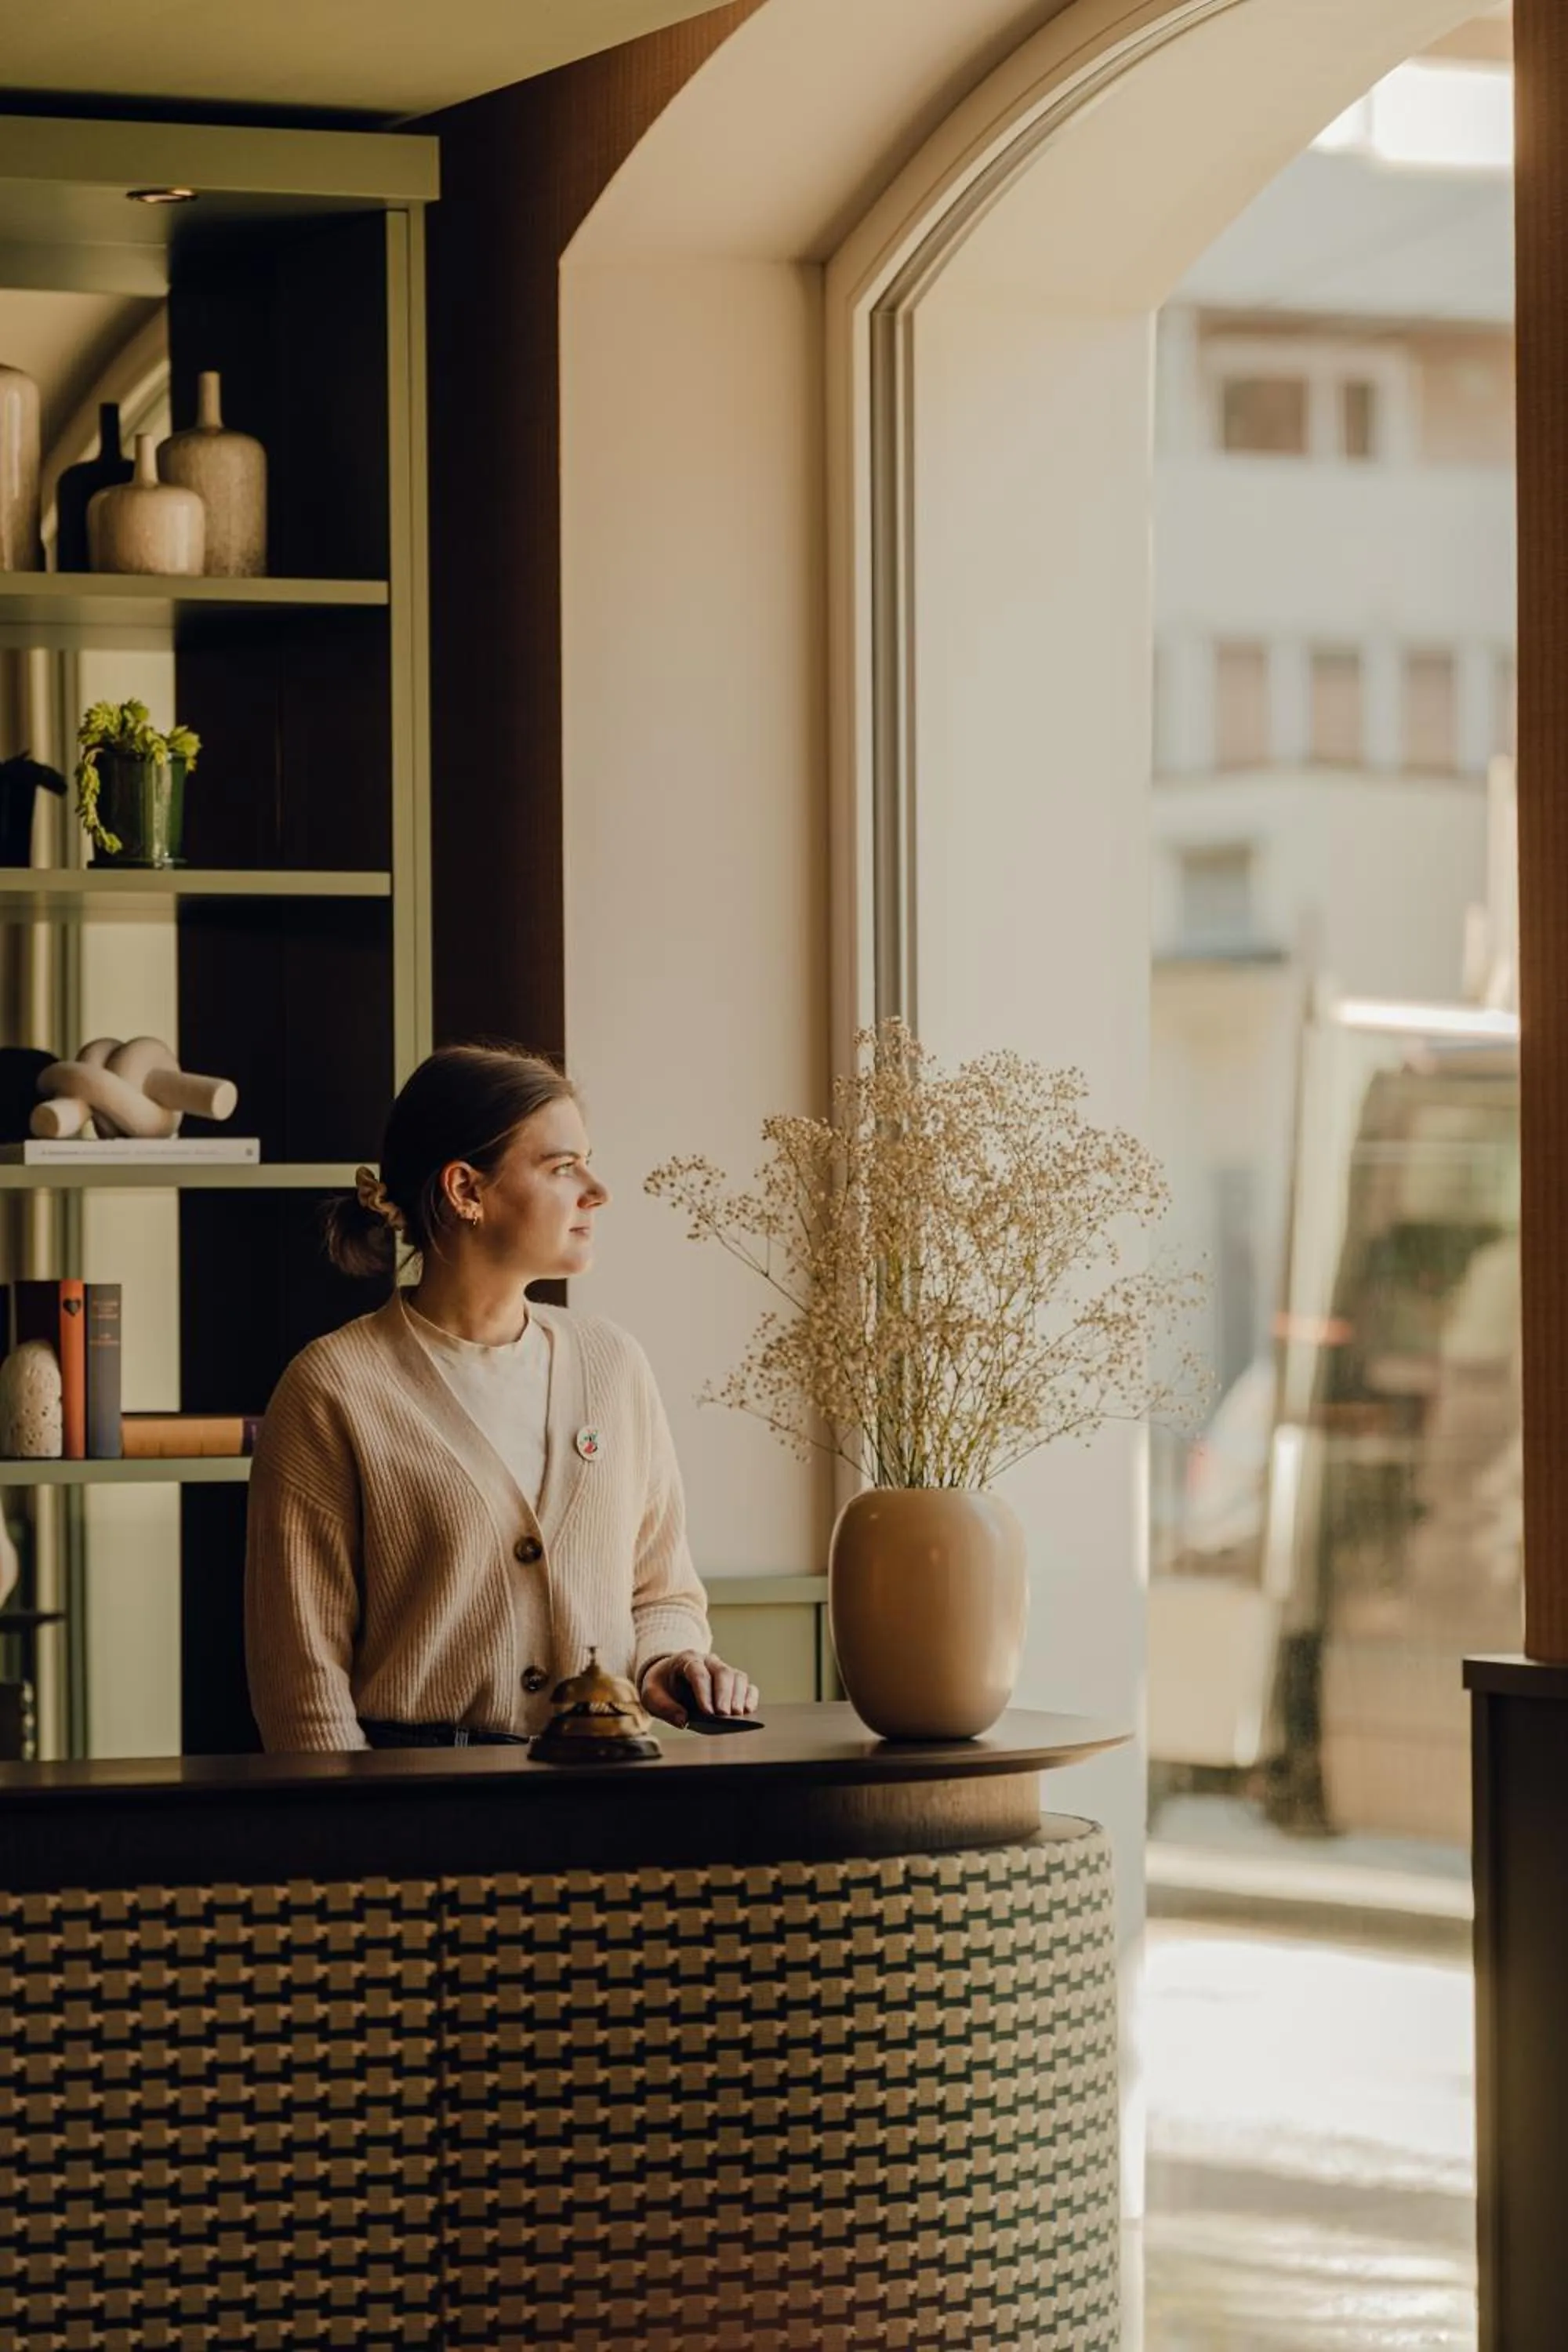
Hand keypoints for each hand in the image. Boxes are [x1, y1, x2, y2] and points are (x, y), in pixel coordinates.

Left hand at [641, 1651, 758, 1725]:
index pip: (698, 1673)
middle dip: (724, 1695)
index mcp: (686, 1660)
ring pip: (738, 1677)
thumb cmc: (660, 1686)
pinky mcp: (733, 1681)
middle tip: (724, 1716)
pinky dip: (750, 1697)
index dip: (704, 1692)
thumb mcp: (650, 1695)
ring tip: (736, 1716)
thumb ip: (663, 1707)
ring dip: (739, 1697)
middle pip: (722, 1672)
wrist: (668, 1677)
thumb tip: (683, 1721)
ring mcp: (723, 1669)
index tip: (708, 1713)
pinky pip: (747, 1685)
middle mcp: (708, 1661)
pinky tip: (748, 1710)